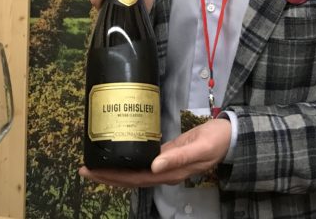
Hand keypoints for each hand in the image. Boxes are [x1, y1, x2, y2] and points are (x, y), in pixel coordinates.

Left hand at [79, 118, 230, 187]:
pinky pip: (143, 162)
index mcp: (170, 172)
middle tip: (84, 169)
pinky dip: (128, 160)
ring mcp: (166, 165)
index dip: (113, 176)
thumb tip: (153, 166)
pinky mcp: (167, 155)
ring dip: (115, 170)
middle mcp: (164, 172)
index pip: (135, 178)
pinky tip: (120, 154)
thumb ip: (177, 157)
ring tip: (95, 164)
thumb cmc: (216, 141)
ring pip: (135, 172)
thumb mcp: (199, 148)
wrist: (231, 137)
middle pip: (130, 179)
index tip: (93, 171)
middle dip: (107, 175)